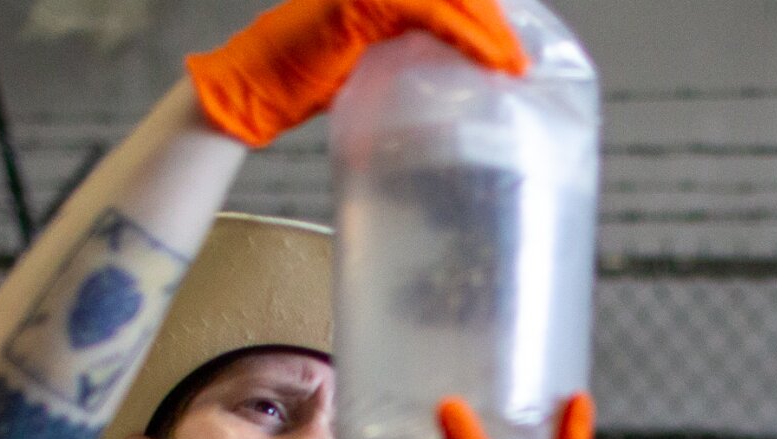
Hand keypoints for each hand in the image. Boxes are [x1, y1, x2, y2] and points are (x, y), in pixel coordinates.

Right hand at [185, 0, 527, 148]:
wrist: (253, 91)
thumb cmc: (302, 85)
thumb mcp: (369, 68)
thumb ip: (404, 57)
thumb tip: (448, 81)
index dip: (481, 16)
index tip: (511, 49)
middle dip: (493, 22)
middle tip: (522, 60)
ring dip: (489, 31)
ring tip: (514, 65)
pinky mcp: (365, 2)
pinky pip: (431, 13)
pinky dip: (467, 37)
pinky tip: (491, 61)